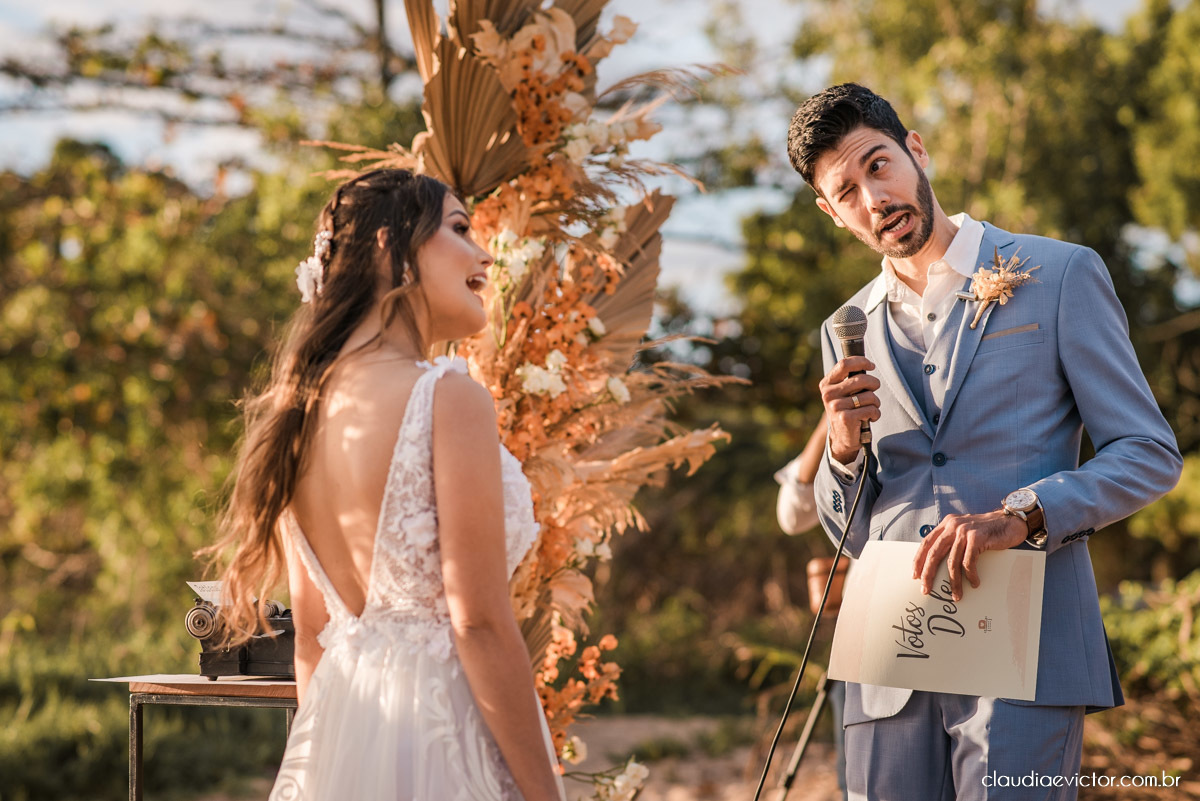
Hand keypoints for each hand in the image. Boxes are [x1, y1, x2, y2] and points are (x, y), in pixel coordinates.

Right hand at [818, 356, 880, 463]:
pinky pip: (871, 409)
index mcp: (826, 384)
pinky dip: (875, 414)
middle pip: (861, 379)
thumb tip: (866, 364)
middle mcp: (828, 394)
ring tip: (869, 409)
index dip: (861, 361)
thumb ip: (849, 379)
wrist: (842, 437)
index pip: (844, 364)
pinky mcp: (846, 418)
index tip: (871, 365)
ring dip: (875, 403)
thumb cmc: (847, 410)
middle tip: (874, 390)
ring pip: (869, 396)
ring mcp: (836, 406)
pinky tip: (869, 418)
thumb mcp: (842, 393)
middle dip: (874, 384)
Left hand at [911, 511, 1027, 600]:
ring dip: (954, 582)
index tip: (915, 575)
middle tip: (926, 589)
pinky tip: (974, 583)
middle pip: (934, 553)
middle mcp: (952, 525)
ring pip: (952, 562)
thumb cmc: (988, 531)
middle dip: (928, 574)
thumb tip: (939, 565)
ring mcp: (964, 531)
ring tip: (956, 595)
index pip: (927, 543)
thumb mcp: (965, 531)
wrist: (1011, 522)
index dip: (919, 560)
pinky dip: (970, 576)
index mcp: (947, 524)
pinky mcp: (977, 538)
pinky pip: (968, 562)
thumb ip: (952, 541)